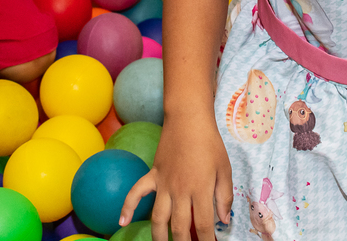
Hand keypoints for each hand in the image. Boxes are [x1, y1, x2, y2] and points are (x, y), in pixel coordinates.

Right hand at [120, 115, 232, 240]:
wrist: (188, 118)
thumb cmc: (210, 143)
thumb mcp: (225, 169)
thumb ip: (224, 197)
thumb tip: (224, 220)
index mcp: (200, 190)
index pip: (204, 225)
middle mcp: (180, 191)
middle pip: (180, 227)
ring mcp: (163, 184)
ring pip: (158, 217)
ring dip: (159, 237)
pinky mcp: (153, 175)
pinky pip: (136, 192)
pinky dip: (127, 207)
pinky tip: (122, 222)